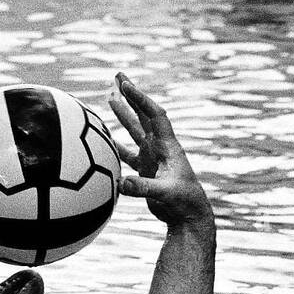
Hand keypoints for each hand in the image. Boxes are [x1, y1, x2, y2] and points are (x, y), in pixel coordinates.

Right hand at [108, 73, 212, 228]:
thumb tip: (120, 183)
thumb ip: (143, 188)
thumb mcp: (164, 194)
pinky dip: (116, 145)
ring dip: (123, 114)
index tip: (125, 84)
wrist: (189, 217)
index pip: (154, 115)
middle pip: (143, 115)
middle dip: (131, 95)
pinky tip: (105, 138)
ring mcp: (151, 158)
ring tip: (110, 95)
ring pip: (134, 130)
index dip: (140, 98)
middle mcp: (159, 147)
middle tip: (117, 76)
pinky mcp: (145, 171)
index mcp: (168, 146)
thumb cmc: (184, 202)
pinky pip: (127, 154)